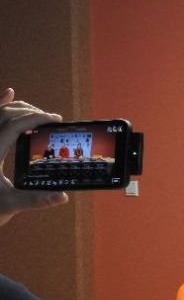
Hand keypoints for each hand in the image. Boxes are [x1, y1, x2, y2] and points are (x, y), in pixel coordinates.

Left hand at [0, 88, 66, 226]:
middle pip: (5, 113)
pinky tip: (8, 93)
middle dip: (30, 111)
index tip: (56, 120)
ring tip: (36, 113)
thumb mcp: (9, 205)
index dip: (37, 118)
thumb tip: (62, 196)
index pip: (14, 124)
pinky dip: (0, 105)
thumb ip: (36, 200)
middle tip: (50, 119)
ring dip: (16, 108)